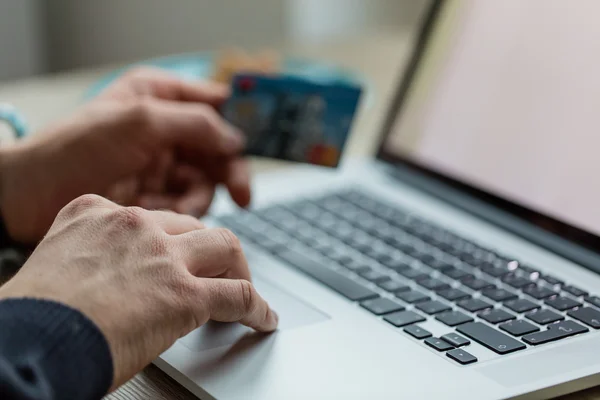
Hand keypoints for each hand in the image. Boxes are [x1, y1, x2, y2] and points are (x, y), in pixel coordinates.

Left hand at [0, 67, 249, 243]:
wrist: (28, 199)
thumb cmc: (72, 150)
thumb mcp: (138, 122)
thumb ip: (194, 124)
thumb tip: (236, 138)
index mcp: (158, 96)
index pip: (212, 102)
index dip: (239, 119)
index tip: (262, 140)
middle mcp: (163, 129)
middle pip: (217, 148)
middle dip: (229, 171)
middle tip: (242, 194)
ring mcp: (160, 164)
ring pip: (206, 180)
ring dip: (200, 197)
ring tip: (179, 208)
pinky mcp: (155, 196)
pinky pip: (187, 204)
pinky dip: (183, 213)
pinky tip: (164, 215)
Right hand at [0, 194, 277, 389]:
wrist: (30, 342)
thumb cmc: (33, 316)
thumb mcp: (56, 265)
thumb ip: (91, 260)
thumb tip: (111, 282)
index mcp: (95, 213)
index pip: (150, 217)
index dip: (169, 240)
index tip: (175, 255)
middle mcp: (133, 226)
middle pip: (192, 227)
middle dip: (208, 250)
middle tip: (214, 271)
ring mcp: (162, 255)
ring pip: (225, 246)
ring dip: (239, 268)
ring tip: (245, 288)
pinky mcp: (184, 294)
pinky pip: (237, 295)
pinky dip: (256, 308)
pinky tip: (262, 318)